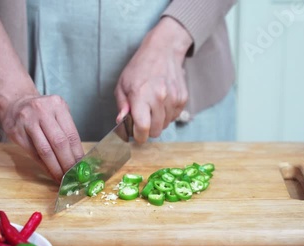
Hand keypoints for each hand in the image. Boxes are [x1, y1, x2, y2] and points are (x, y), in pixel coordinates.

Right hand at [0, 93, 83, 182]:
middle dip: (67, 162)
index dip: (77, 153)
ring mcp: (27, 122)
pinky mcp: (16, 133)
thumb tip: (78, 156)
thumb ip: (66, 130)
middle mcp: (42, 111)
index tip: (82, 166)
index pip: (71, 134)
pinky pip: (33, 153)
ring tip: (62, 177)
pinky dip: (44, 165)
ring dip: (55, 167)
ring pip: (45, 150)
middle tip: (73, 175)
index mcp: (57, 105)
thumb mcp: (57, 112)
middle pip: (59, 143)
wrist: (15, 102)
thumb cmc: (41, 111)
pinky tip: (51, 172)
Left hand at [115, 17, 192, 142]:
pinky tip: (161, 103)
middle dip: (147, 130)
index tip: (136, 136)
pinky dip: (167, 115)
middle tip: (142, 121)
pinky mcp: (182, 98)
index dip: (139, 136)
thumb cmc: (139, 68)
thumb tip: (121, 122)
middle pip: (155, 130)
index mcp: (141, 95)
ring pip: (165, 125)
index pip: (143, 127)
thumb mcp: (122, 85)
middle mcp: (159, 97)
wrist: (163, 51)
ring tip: (152, 107)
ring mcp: (173, 98)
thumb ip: (122, 106)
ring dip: (158, 121)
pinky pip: (174, 117)